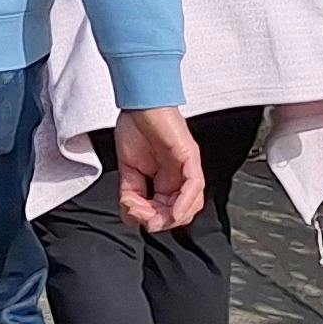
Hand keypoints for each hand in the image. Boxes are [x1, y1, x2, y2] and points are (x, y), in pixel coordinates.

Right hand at [116, 105, 207, 231]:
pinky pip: (194, 186)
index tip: (132, 214)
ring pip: (191, 204)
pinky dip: (184, 202)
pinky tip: (172, 211)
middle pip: (180, 213)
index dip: (150, 218)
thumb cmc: (135, 126)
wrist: (139, 102)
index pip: (166, 211)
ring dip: (170, 217)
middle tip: (139, 216)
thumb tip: (131, 214)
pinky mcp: (190, 157)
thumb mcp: (128, 169)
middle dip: (158, 221)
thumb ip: (131, 192)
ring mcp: (187, 167)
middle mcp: (180, 176)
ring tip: (150, 214)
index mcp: (167, 179)